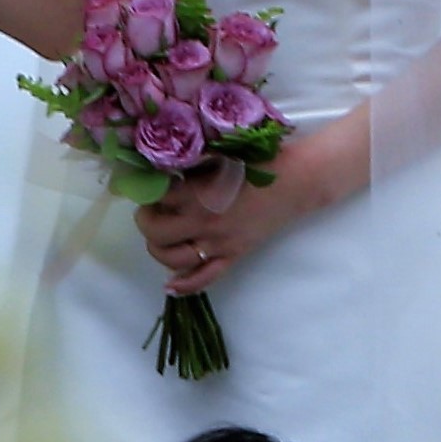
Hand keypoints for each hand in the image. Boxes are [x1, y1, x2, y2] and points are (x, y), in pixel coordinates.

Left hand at [134, 122, 356, 293]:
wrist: (295, 182)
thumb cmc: (258, 161)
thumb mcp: (218, 156)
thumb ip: (189, 164)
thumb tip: (161, 166)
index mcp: (196, 194)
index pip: (154, 198)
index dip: (145, 191)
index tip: (145, 185)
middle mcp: (202, 223)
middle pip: (155, 232)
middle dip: (146, 220)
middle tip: (151, 209)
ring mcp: (217, 244)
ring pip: (172, 259)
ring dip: (158, 248)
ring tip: (160, 235)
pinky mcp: (233, 256)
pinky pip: (204, 278)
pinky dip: (184, 285)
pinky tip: (170, 285)